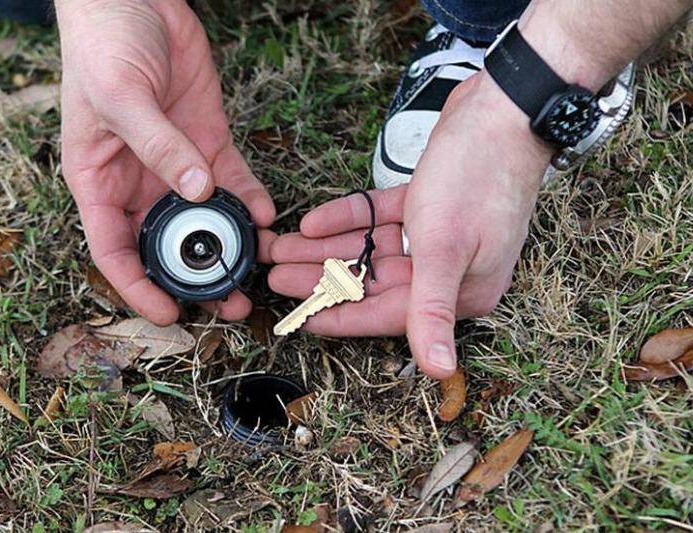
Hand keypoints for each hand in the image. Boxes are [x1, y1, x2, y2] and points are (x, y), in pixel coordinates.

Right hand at [56, 0, 274, 323]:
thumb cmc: (103, 44)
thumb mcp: (120, 97)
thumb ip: (156, 145)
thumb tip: (196, 191)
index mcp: (99, 181)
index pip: (114, 250)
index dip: (138, 287)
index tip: (168, 313)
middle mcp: (138, 182)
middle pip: (166, 245)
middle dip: (196, 276)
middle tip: (229, 301)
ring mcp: (177, 164)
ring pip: (205, 220)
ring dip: (230, 246)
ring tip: (258, 269)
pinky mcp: (208, 142)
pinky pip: (234, 181)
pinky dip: (251, 200)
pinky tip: (268, 216)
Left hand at [269, 72, 552, 377]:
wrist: (503, 110)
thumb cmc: (480, 179)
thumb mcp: (447, 248)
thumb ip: (433, 309)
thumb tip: (440, 370)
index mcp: (460, 290)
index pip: (389, 314)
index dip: (341, 317)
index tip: (301, 319)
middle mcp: (449, 269)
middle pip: (372, 281)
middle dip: (321, 277)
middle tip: (274, 273)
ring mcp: (436, 235)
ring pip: (369, 248)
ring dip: (325, 248)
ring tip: (280, 247)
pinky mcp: (426, 204)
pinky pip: (378, 218)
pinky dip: (348, 218)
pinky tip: (313, 221)